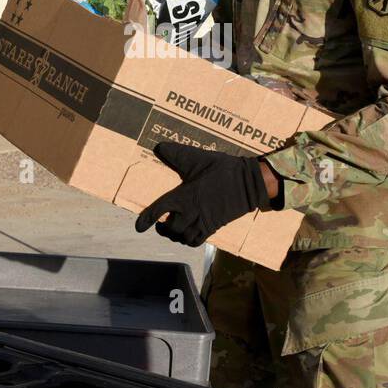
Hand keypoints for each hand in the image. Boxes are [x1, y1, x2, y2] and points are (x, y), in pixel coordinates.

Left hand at [135, 142, 272, 245]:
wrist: (249, 182)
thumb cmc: (223, 169)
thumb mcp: (198, 158)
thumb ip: (177, 154)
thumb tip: (159, 147)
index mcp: (185, 195)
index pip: (160, 209)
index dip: (147, 219)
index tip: (139, 227)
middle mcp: (192, 212)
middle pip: (172, 228)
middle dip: (163, 227)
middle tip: (159, 224)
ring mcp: (204, 221)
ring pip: (184, 237)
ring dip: (175, 235)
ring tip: (171, 229)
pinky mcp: (214, 226)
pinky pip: (198, 240)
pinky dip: (189, 240)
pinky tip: (187, 234)